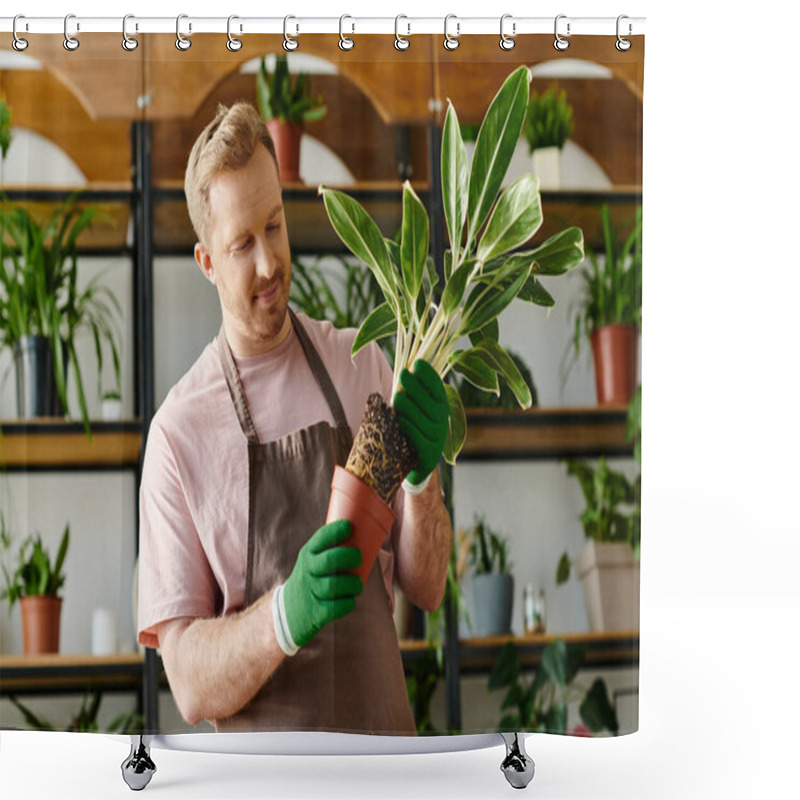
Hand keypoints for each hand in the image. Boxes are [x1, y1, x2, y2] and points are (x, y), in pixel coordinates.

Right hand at [283, 519, 362, 647]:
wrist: (288, 611)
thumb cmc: (311, 578)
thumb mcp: (312, 559)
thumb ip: (331, 548)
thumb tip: (365, 532)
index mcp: (308, 554)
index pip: (321, 538)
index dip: (336, 530)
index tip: (349, 527)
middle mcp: (307, 571)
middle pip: (329, 560)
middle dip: (349, 556)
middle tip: (358, 558)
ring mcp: (309, 592)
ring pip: (333, 585)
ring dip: (352, 584)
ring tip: (357, 585)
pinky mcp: (315, 613)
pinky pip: (334, 607)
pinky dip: (347, 603)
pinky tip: (350, 600)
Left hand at [393, 359, 449, 487]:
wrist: (414, 464)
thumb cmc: (410, 428)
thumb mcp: (413, 408)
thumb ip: (411, 392)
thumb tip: (403, 369)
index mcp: (441, 406)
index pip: (438, 389)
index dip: (429, 376)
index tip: (418, 363)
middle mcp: (443, 421)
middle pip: (431, 402)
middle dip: (417, 387)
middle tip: (403, 375)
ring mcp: (438, 438)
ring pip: (424, 420)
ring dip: (410, 407)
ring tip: (397, 397)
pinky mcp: (430, 454)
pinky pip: (420, 438)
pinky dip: (410, 428)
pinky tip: (401, 420)